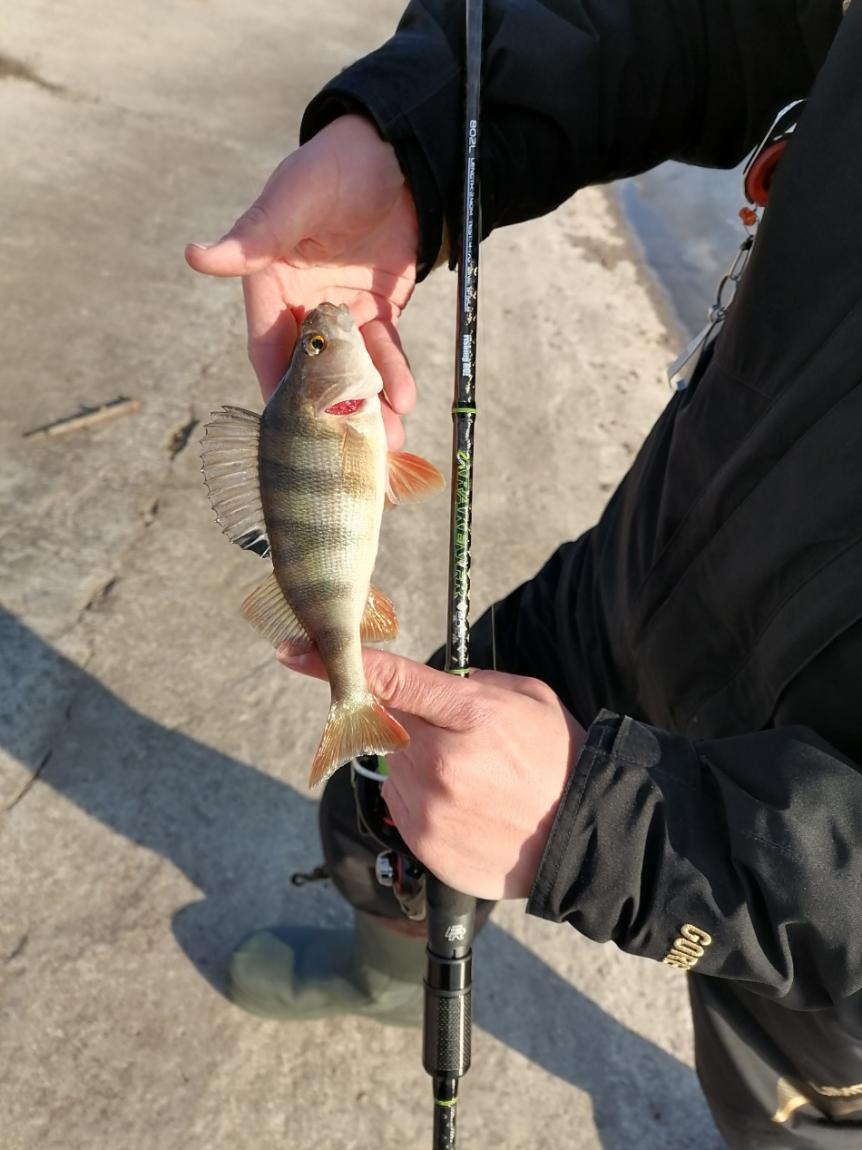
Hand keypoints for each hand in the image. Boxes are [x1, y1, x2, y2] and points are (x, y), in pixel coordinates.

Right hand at [185, 115, 418, 449]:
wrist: (396, 152)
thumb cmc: (332, 167)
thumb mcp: (292, 200)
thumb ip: (253, 237)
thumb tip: (195, 256)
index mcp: (269, 285)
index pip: (267, 346)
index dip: (276, 386)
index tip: (284, 429)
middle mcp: (303, 305)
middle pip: (313, 370)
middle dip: (329, 411)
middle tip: (344, 451)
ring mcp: (343, 311)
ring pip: (353, 369)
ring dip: (368, 405)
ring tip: (387, 440)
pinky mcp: (378, 310)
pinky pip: (386, 352)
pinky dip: (395, 377)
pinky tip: (406, 401)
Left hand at [281, 648, 586, 899]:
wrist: (585, 839)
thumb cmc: (558, 761)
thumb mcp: (526, 697)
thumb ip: (470, 684)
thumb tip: (430, 687)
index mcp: (467, 716)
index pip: (388, 680)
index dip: (334, 664)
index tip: (293, 651)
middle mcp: (437, 763)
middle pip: (387, 728)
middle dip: (411, 727)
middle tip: (463, 743)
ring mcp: (426, 809)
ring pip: (393, 770)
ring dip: (418, 767)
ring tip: (475, 783)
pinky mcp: (423, 845)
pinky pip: (403, 809)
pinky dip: (426, 803)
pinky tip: (470, 809)